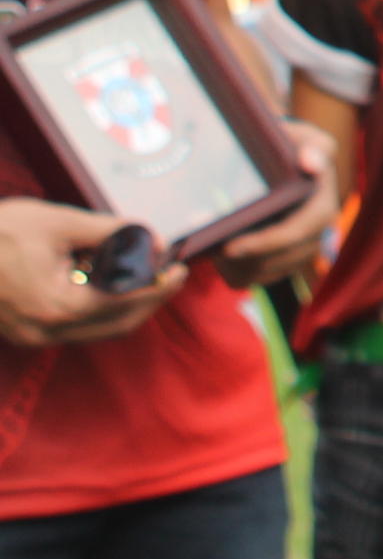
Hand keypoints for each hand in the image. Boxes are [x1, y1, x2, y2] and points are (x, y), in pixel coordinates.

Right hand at [0, 199, 186, 347]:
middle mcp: (47, 332)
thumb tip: (152, 238)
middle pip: (118, 325)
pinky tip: (104, 277)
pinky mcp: (25, 331)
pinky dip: (98, 306)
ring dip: (126, 304)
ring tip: (142, 270)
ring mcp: (33, 336)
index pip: (127, 304)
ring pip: (98, 329)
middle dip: (150, 299)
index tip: (182, 267)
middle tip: (171, 271)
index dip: (160, 286)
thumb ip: (111, 232)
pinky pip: (75, 326)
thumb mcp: (59, 222)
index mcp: (58, 307)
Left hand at [206, 121, 338, 290]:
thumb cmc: (289, 147)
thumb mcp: (303, 138)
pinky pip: (254, 279)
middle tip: (209, 249)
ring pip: (263, 274)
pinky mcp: (280, 265)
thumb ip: (312, 145)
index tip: (230, 246)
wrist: (281, 161)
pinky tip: (220, 253)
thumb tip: (311, 162)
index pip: (296, 235)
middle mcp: (317, 236)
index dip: (265, 244)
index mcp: (323, 207)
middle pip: (277, 261)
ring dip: (236, 265)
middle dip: (242, 259)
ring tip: (211, 247)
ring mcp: (299, 253)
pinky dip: (234, 271)